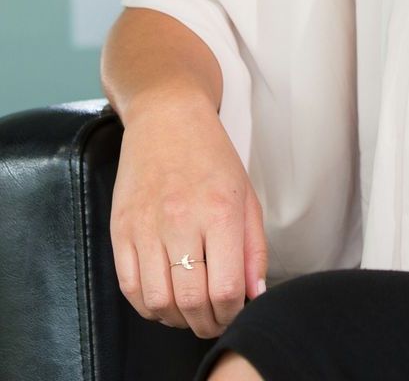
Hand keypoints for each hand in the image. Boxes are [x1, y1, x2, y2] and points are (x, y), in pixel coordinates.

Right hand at [110, 90, 269, 338]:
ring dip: (177, 319)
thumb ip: (253, 247)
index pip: (224, 287)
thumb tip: (255, 294)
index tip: (235, 313)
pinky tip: (164, 300)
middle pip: (190, 301)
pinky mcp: (120, 230)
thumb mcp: (247, 195)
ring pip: (158, 301)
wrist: (166, 118)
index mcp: (220, 211)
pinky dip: (148, 305)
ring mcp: (146, 227)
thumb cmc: (212, 155)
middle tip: (214, 322)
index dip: (231, 313)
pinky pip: (130, 287)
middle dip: (206, 323)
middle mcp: (181, 221)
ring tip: (190, 313)